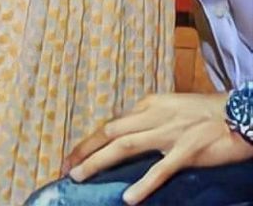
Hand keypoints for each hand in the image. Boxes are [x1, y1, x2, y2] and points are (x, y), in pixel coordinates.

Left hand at [64, 92, 252, 203]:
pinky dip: (143, 183)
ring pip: (125, 146)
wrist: (238, 114)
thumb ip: (149, 121)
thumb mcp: (171, 109)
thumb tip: (127, 136)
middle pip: (111, 132)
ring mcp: (170, 133)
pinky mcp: (187, 151)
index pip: (112, 124)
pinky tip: (129, 197)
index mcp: (149, 105)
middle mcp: (154, 116)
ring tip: (80, 176)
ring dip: (99, 161)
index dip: (90, 141)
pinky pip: (161, 169)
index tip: (72, 156)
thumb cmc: (205, 113)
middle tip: (67, 168)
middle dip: (85, 150)